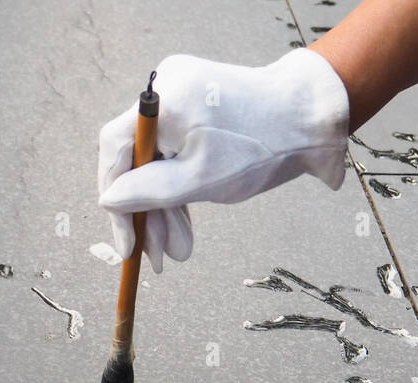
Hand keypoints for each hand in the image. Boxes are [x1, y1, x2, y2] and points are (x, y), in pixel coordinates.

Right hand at [97, 48, 349, 270]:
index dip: (115, 199)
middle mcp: (165, 90)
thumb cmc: (262, 147)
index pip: (115, 149)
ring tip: (177, 251)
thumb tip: (108, 201)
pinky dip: (177, 188)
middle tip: (157, 257)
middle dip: (147, 213)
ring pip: (157, 162)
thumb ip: (149, 193)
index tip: (126, 243)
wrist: (309, 118)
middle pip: (136, 159)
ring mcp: (180, 97)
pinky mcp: (195, 108)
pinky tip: (182, 225)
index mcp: (164, 100)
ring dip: (164, 208)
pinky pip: (173, 153)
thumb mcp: (200, 181)